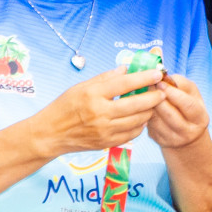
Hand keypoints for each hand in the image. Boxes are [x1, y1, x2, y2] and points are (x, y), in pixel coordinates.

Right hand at [38, 67, 166, 154]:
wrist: (49, 134)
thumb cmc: (64, 106)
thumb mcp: (80, 87)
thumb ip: (105, 78)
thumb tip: (126, 69)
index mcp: (92, 95)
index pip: (124, 84)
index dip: (144, 78)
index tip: (157, 73)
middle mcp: (100, 113)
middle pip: (137, 104)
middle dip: (154, 97)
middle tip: (162, 91)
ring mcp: (104, 130)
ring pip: (138, 120)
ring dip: (149, 111)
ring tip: (152, 104)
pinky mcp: (107, 142)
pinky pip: (132, 134)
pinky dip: (140, 125)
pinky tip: (140, 118)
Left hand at [146, 74, 210, 150]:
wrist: (185, 132)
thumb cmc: (187, 106)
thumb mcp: (191, 93)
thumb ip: (180, 83)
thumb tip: (163, 77)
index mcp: (201, 118)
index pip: (187, 104)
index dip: (173, 93)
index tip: (160, 83)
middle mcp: (189, 131)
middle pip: (170, 114)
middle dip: (157, 99)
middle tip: (148, 87)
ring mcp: (174, 139)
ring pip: (157, 120)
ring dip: (149, 106)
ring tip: (145, 95)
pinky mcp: (160, 141)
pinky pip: (149, 126)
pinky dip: (145, 115)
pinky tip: (144, 107)